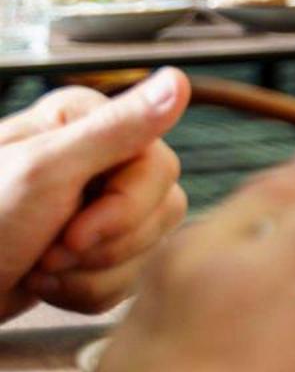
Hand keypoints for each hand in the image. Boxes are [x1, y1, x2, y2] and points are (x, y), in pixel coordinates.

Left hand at [0, 71, 188, 318]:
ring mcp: (100, 205)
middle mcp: (103, 158)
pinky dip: (86, 291)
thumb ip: (118, 128)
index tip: (72, 230)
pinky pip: (129, 277)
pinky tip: (47, 283)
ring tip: (41, 267)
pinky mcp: (95, 249)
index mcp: (90, 123)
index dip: (124, 209)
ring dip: (93, 272)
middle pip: (163, 208)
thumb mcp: (44, 172)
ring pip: (150, 247)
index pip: (161, 166)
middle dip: (106, 246)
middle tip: (49, 251)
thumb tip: (177, 80)